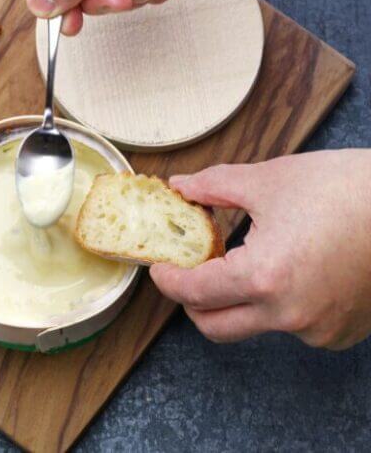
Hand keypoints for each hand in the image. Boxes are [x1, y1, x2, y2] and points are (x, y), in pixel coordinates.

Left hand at [149, 150, 370, 349]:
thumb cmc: (351, 189)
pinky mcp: (341, 331)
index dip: (168, 281)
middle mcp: (291, 315)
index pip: (194, 294)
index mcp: (265, 278)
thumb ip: (215, 187)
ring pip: (254, 326)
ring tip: (245, 260)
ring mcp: (320, 329)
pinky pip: (293, 326)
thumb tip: (182, 187)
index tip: (160, 270)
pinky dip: (279, 304)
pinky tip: (288, 270)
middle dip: (194, 302)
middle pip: (215, 326)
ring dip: (238, 301)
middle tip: (190, 273)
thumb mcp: (271, 180)